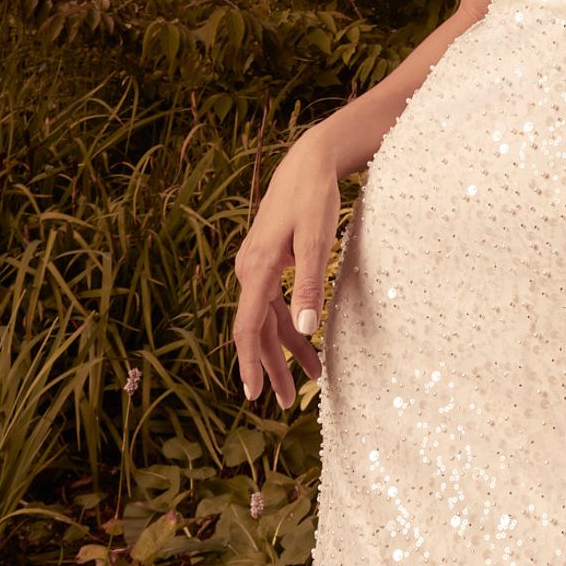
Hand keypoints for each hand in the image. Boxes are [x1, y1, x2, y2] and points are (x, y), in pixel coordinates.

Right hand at [232, 127, 341, 408]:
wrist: (308, 162)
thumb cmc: (313, 198)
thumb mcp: (317, 240)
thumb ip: (310, 285)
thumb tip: (306, 329)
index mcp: (257, 269)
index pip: (248, 327)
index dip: (250, 363)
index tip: (254, 395)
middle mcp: (250, 271)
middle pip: (258, 330)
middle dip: (273, 367)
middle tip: (289, 403)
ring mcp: (257, 267)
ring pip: (268, 319)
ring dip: (287, 349)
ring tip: (312, 379)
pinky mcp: (269, 263)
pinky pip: (274, 303)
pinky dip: (291, 325)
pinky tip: (308, 341)